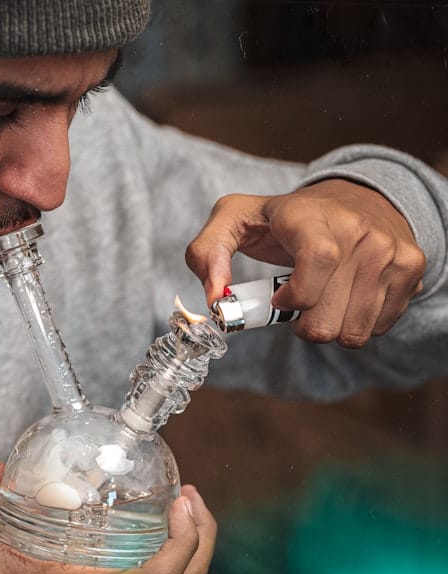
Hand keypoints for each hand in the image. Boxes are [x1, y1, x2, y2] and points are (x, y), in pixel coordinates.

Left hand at [185, 179, 425, 346]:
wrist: (354, 198)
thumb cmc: (282, 218)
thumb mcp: (233, 220)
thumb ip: (207, 253)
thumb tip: (214, 300)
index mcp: (312, 215)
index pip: (319, 260)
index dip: (296, 296)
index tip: (279, 300)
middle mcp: (359, 229)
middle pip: (327, 317)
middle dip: (301, 324)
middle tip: (295, 303)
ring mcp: (390, 250)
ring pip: (353, 331)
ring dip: (327, 327)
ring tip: (320, 300)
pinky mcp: (411, 268)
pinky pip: (376, 329)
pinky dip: (354, 324)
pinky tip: (345, 297)